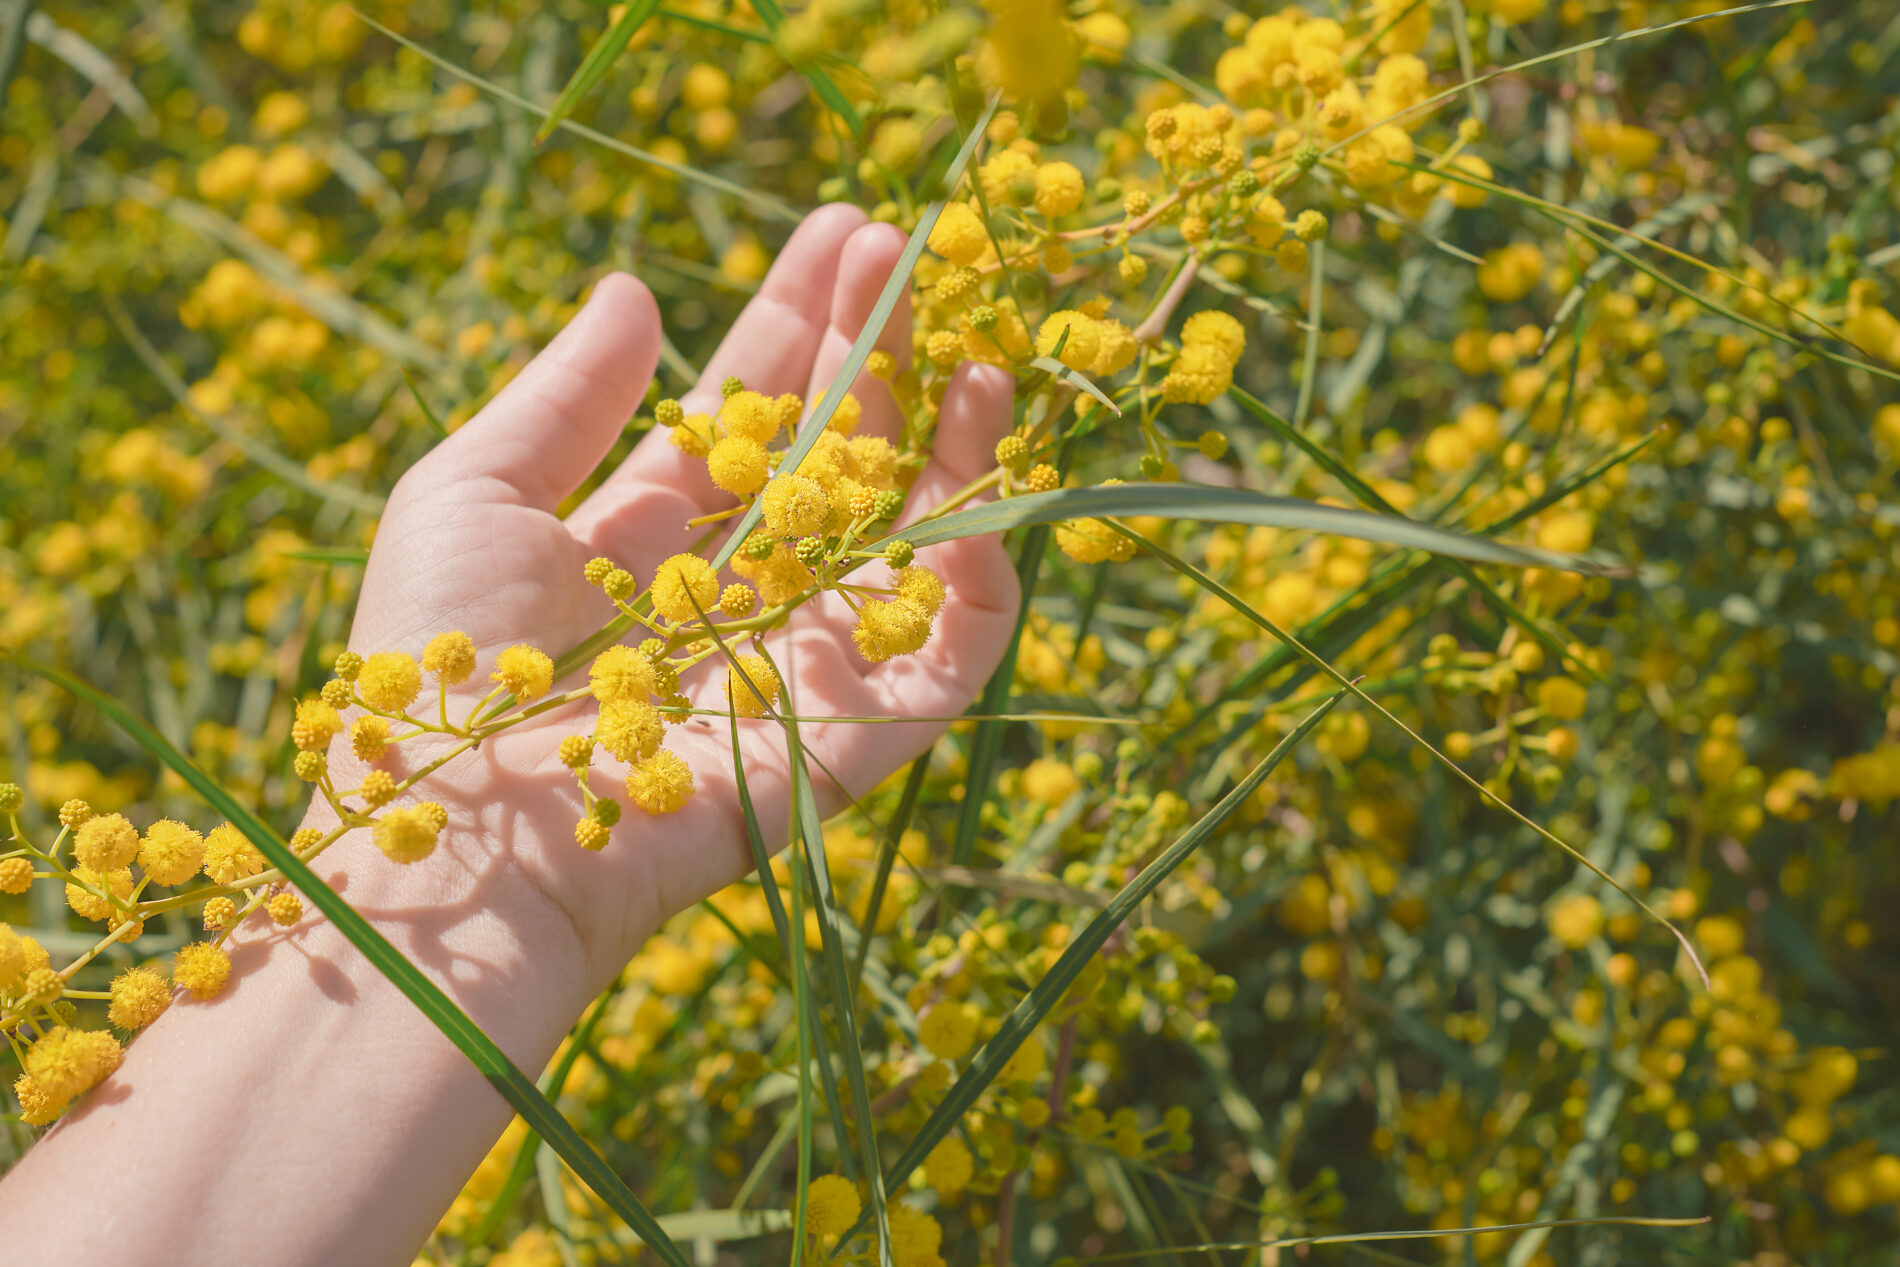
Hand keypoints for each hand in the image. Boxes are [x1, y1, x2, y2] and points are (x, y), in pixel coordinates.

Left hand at [329, 204, 1018, 1003]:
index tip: (842, 232)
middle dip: (876, 353)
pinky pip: (949, 656)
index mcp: (649, 542)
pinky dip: (985, 581)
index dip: (798, 323)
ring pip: (908, 541)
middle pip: (835, 457)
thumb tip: (634, 288)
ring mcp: (798, 664)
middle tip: (910, 251)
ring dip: (950, 442)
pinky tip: (989, 483)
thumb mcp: (475, 494)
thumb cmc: (436, 666)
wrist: (458, 843)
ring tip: (974, 346)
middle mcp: (734, 595)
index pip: (749, 412)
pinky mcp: (851, 737)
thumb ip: (565, 395)